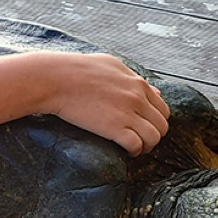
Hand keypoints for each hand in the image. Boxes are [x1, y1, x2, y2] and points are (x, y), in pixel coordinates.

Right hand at [41, 53, 169, 155]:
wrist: (55, 79)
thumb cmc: (77, 70)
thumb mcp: (111, 65)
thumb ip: (133, 78)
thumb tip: (153, 91)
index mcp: (137, 83)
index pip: (162, 108)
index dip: (155, 121)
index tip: (143, 127)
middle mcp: (137, 97)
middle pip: (162, 125)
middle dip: (154, 135)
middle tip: (140, 140)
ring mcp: (127, 113)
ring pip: (154, 137)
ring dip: (147, 146)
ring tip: (135, 148)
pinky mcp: (115, 128)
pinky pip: (137, 145)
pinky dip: (134, 151)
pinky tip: (126, 151)